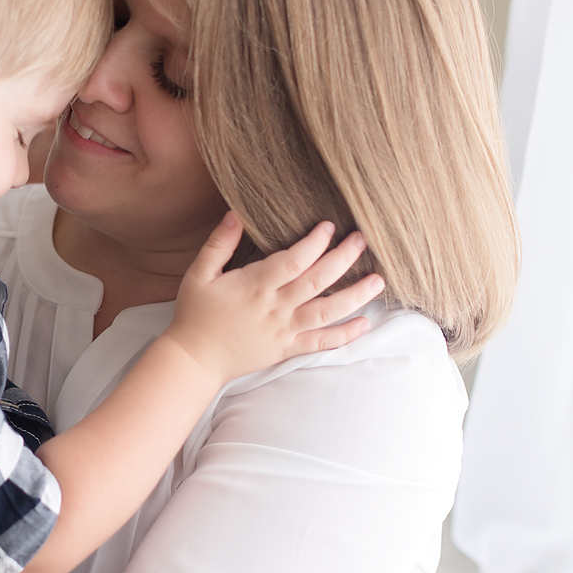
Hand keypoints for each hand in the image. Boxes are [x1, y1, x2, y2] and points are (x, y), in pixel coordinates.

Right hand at [163, 213, 385, 383]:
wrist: (195, 359)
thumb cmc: (196, 313)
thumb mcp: (199, 273)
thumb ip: (219, 243)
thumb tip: (236, 214)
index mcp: (255, 286)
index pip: (293, 261)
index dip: (314, 243)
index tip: (329, 226)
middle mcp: (275, 308)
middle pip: (318, 282)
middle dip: (343, 259)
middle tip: (362, 240)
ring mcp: (284, 330)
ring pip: (327, 312)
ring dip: (356, 296)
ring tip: (378, 281)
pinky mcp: (287, 349)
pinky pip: (321, 343)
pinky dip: (345, 335)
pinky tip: (365, 324)